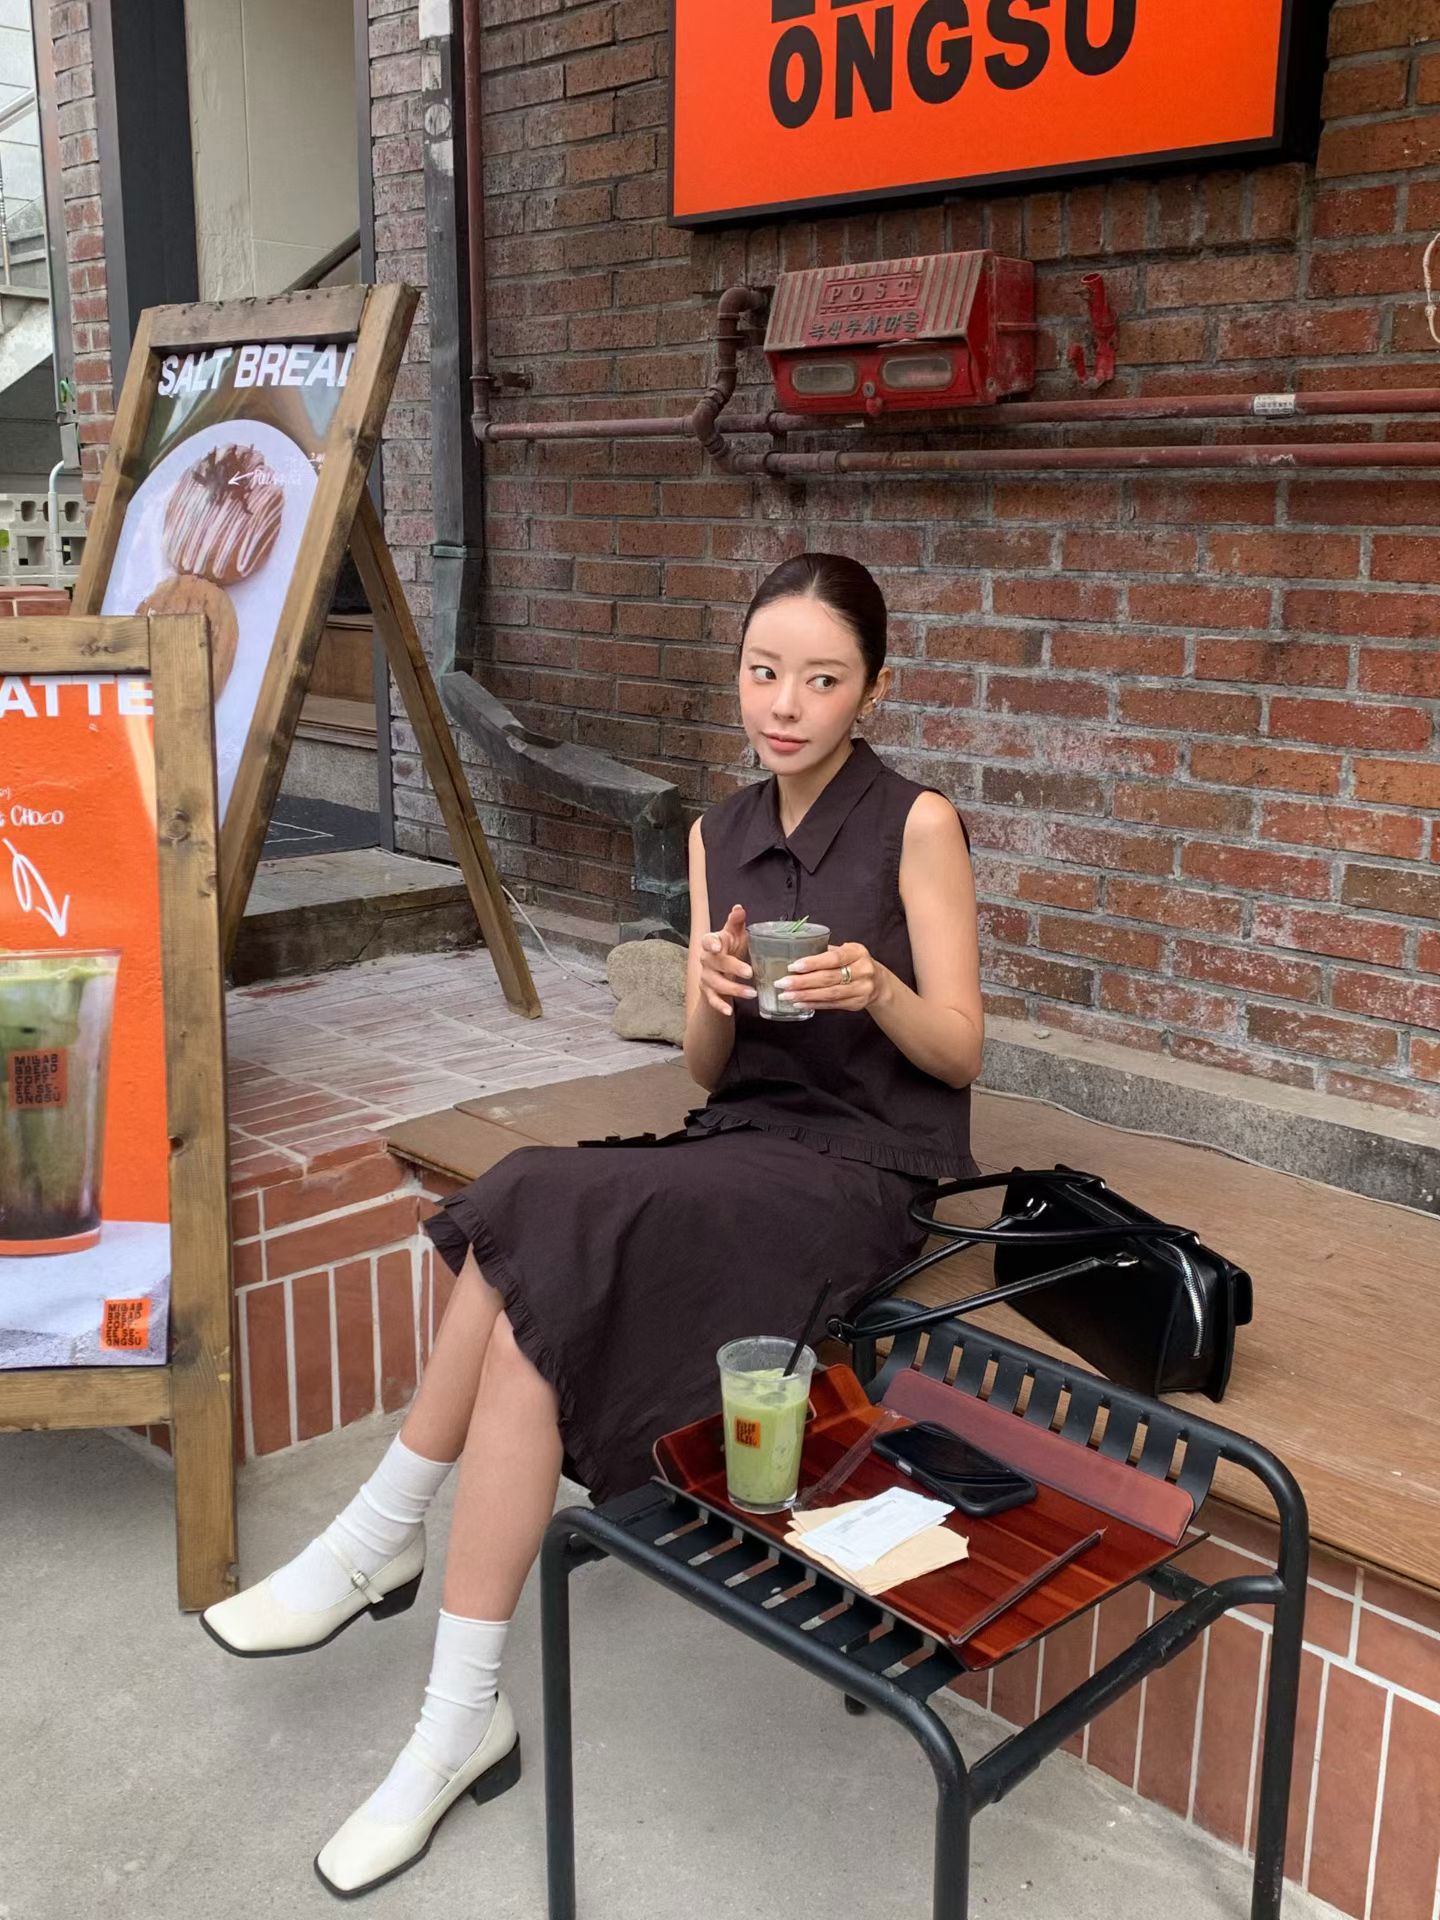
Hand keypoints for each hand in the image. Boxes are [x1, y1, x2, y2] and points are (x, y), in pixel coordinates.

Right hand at [698, 903, 754, 1018]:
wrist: (721, 968)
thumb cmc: (730, 947)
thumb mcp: (734, 933)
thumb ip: (736, 922)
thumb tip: (739, 908)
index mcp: (711, 942)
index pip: (707, 941)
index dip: (711, 943)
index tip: (718, 946)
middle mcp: (706, 959)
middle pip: (716, 963)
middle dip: (733, 968)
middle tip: (750, 972)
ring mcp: (706, 976)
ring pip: (716, 983)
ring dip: (733, 989)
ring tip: (751, 993)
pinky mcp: (708, 991)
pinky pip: (712, 999)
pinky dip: (720, 1005)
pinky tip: (729, 1011)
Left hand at [777, 941, 884, 1014]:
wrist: (878, 982)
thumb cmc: (855, 963)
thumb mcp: (846, 951)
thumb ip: (825, 952)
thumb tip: (795, 953)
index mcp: (857, 952)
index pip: (833, 958)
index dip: (813, 963)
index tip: (793, 966)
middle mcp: (863, 971)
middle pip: (828, 978)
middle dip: (802, 982)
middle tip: (782, 983)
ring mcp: (861, 989)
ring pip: (829, 994)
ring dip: (805, 995)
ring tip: (787, 995)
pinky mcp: (857, 1003)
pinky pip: (832, 1005)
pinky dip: (813, 1004)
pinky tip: (800, 1003)